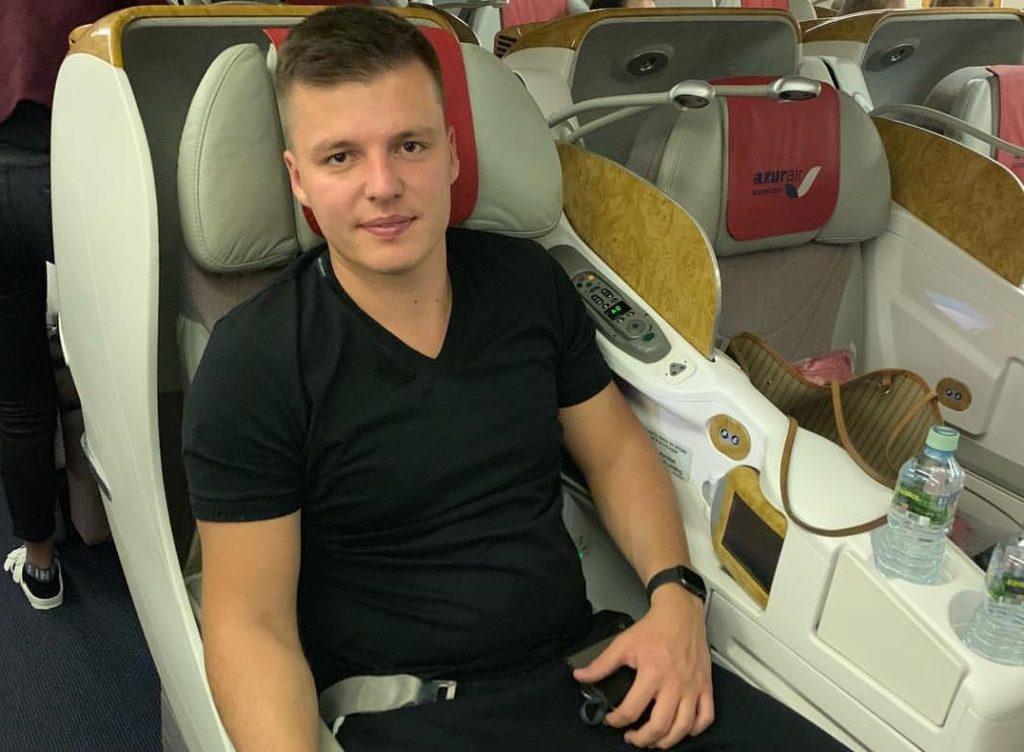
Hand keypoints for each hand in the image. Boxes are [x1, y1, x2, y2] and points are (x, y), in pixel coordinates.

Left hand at [572, 586, 713, 748]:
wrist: (680, 614)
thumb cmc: (654, 628)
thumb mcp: (623, 644)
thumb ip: (601, 664)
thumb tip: (581, 676)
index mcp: (652, 673)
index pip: (631, 710)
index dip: (617, 721)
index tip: (611, 720)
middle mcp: (674, 684)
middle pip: (659, 726)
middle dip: (642, 740)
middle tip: (632, 738)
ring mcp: (692, 687)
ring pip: (683, 727)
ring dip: (667, 741)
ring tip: (654, 741)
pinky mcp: (706, 686)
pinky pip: (706, 717)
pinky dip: (695, 729)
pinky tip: (683, 729)